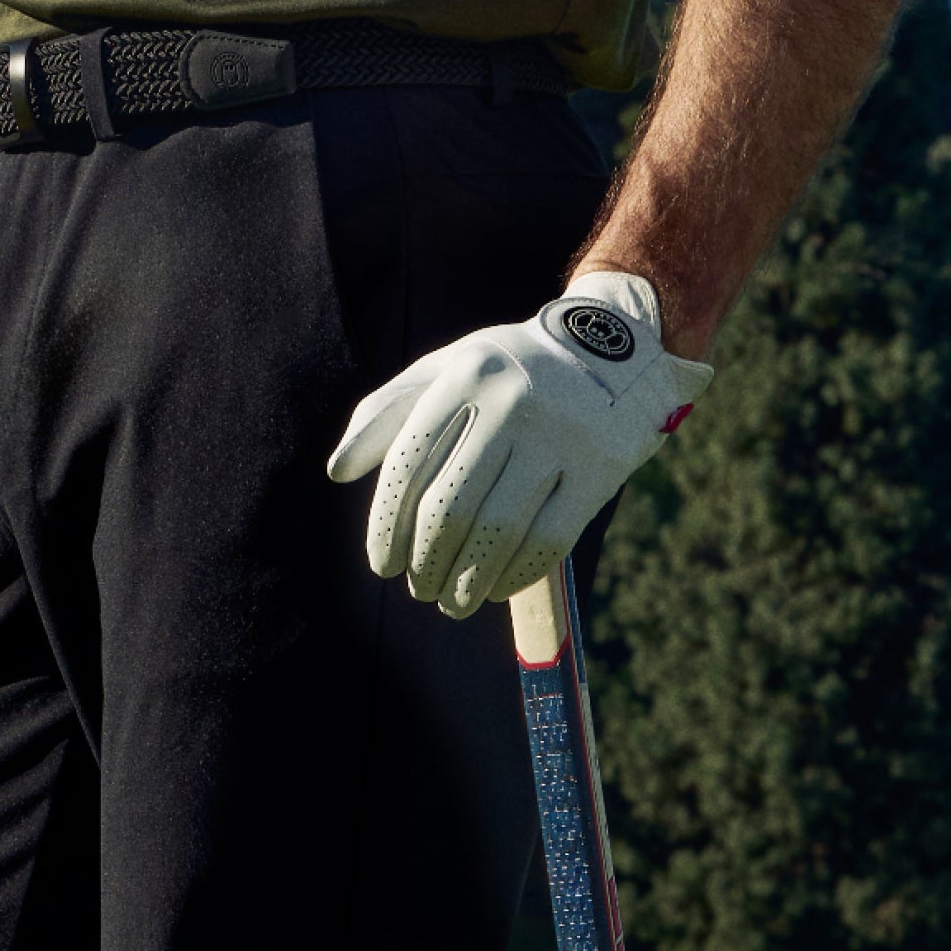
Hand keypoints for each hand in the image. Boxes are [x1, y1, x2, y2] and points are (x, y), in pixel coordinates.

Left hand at [326, 271, 713, 619]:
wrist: (613, 348)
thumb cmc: (509, 371)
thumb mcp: (448, 369)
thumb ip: (388, 412)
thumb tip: (337, 471)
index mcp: (465, 374)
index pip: (408, 464)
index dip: (386, 525)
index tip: (382, 564)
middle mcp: (510, 401)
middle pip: (451, 506)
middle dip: (425, 562)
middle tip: (418, 587)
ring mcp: (558, 435)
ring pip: (498, 531)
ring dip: (465, 581)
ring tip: (450, 601)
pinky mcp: (598, 469)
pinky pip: (548, 541)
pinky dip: (514, 576)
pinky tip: (494, 589)